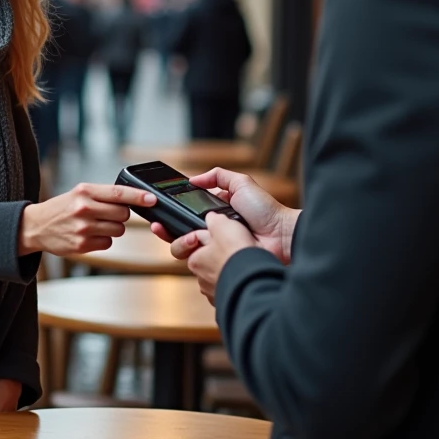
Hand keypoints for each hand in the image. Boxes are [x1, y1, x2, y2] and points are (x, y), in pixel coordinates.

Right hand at [18, 184, 154, 255]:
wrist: (36, 226)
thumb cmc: (62, 208)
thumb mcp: (79, 193)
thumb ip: (103, 195)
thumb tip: (132, 200)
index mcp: (85, 191)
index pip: (119, 193)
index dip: (139, 197)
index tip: (152, 199)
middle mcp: (84, 208)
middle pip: (123, 214)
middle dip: (120, 215)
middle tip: (107, 214)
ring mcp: (83, 228)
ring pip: (118, 230)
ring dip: (112, 228)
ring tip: (95, 225)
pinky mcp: (82, 245)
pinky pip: (108, 243)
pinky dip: (103, 240)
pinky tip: (89, 235)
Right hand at [151, 168, 299, 263]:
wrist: (280, 234)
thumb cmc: (265, 210)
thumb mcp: (241, 183)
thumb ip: (218, 175)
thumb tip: (194, 179)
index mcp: (215, 213)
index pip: (186, 214)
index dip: (171, 212)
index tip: (158, 210)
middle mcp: (212, 231)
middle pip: (180, 233)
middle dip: (166, 230)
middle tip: (158, 226)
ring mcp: (215, 248)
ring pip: (184, 250)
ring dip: (179, 241)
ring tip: (187, 236)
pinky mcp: (219, 262)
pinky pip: (198, 262)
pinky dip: (192, 255)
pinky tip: (193, 246)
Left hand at [173, 213, 258, 304]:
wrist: (255, 278)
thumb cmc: (236, 253)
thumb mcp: (222, 224)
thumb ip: (213, 220)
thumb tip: (211, 218)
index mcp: (195, 260)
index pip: (187, 248)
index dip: (197, 238)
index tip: (208, 235)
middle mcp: (201, 279)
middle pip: (205, 262)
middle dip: (215, 255)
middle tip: (231, 246)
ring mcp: (215, 292)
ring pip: (219, 276)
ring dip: (228, 269)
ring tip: (243, 261)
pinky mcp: (230, 301)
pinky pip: (232, 288)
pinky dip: (237, 282)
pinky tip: (246, 274)